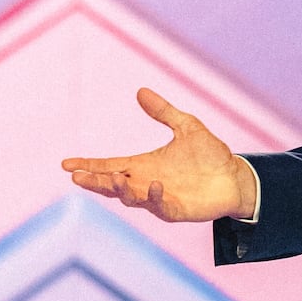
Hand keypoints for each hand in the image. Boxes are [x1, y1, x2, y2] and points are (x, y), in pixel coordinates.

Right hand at [61, 88, 256, 221]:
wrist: (236, 176)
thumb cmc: (210, 154)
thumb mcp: (186, 126)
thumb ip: (163, 111)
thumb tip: (140, 90)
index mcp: (143, 165)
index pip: (109, 165)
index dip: (88, 165)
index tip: (65, 163)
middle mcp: (146, 183)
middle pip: (112, 184)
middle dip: (94, 182)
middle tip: (77, 176)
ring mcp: (159, 198)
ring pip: (131, 198)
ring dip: (120, 189)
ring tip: (112, 178)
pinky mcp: (176, 209)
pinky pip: (160, 206)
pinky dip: (155, 197)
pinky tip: (155, 184)